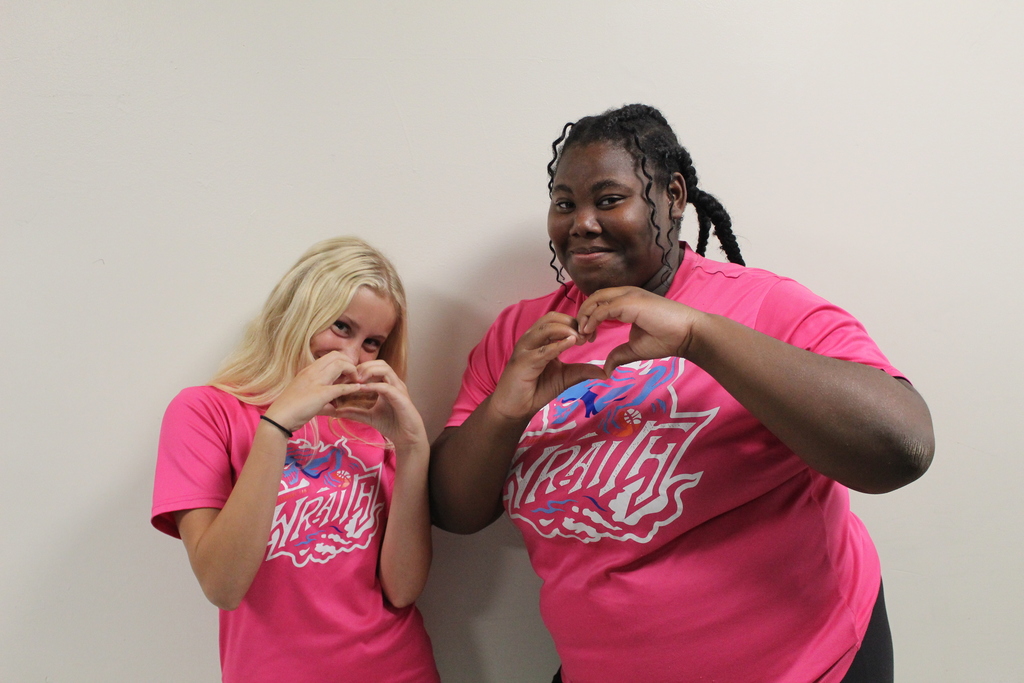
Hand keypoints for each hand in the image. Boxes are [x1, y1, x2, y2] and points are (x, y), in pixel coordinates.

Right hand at [263, 352, 358, 431]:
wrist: (279, 417)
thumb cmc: (289, 408)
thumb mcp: (303, 392)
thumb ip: (317, 391)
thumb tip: (333, 402)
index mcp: (308, 370)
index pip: (330, 356)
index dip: (343, 360)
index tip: (348, 371)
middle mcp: (312, 372)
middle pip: (336, 356)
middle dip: (350, 362)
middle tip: (355, 374)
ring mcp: (316, 382)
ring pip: (340, 365)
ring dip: (352, 371)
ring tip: (356, 380)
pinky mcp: (320, 394)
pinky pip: (341, 388)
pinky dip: (352, 387)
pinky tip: (358, 389)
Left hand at [329, 360, 426, 449]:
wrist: (407, 438)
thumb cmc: (391, 425)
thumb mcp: (368, 417)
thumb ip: (354, 412)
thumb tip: (336, 411)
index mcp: (387, 384)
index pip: (374, 367)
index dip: (359, 369)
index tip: (345, 377)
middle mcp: (394, 383)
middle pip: (380, 363)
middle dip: (363, 366)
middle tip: (350, 376)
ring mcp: (399, 389)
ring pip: (385, 369)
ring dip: (369, 371)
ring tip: (356, 380)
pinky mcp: (401, 398)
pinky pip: (386, 386)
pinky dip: (373, 385)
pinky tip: (362, 389)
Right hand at [490, 311, 604, 419]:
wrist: (515, 408)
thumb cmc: (537, 389)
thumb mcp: (565, 377)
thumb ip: (582, 371)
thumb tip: (605, 371)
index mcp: (541, 339)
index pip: (559, 320)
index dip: (577, 324)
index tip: (592, 336)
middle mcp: (532, 339)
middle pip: (552, 318)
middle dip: (573, 323)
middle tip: (588, 336)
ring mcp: (526, 349)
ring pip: (546, 328)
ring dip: (566, 330)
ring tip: (581, 340)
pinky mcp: (523, 362)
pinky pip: (542, 349)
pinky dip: (557, 345)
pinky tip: (571, 344)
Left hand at [576, 287, 705, 374]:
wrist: (688, 335)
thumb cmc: (666, 339)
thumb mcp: (635, 348)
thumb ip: (618, 354)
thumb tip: (605, 369)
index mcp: (627, 301)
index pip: (600, 302)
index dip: (589, 317)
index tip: (587, 337)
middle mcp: (626, 294)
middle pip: (595, 297)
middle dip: (583, 315)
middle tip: (581, 336)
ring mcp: (629, 295)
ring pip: (596, 299)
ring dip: (585, 316)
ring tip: (584, 335)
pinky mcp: (630, 302)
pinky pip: (604, 308)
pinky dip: (593, 319)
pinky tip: (590, 332)